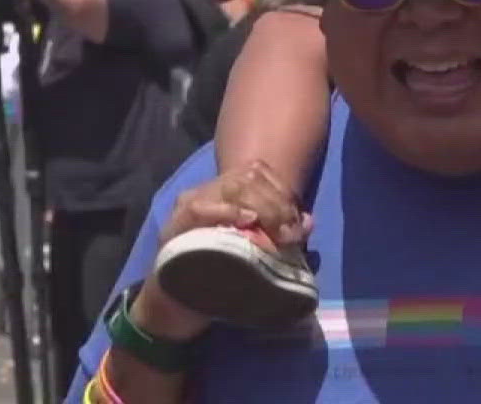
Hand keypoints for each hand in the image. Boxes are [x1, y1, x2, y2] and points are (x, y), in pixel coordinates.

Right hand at [146, 161, 312, 336]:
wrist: (173, 309)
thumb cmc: (216, 279)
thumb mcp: (252, 252)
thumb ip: (275, 234)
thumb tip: (307, 222)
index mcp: (222, 194)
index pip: (257, 172)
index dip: (282, 193)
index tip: (297, 224)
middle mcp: (204, 193)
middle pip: (248, 177)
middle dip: (277, 203)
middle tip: (289, 235)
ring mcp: (187, 208)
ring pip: (231, 187)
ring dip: (261, 208)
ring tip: (275, 234)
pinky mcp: (174, 229)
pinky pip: (201, 208)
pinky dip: (228, 211)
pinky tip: (247, 221)